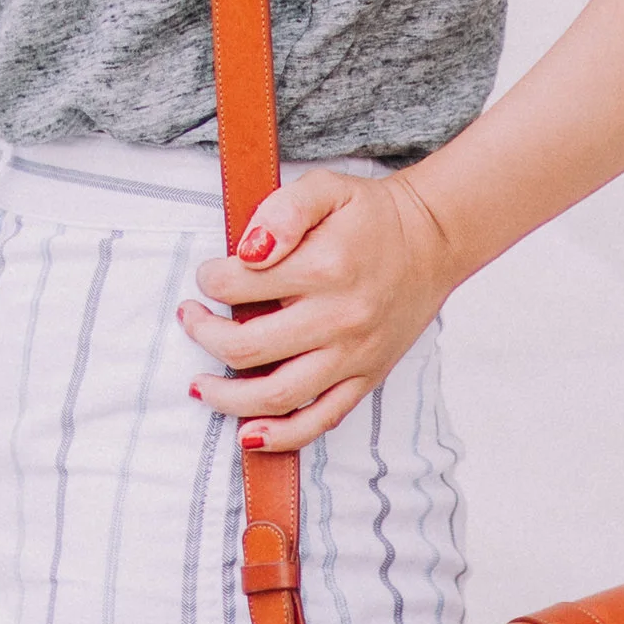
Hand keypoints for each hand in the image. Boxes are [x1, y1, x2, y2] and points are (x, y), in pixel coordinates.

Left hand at [180, 169, 460, 452]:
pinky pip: (321, 421)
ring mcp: (353, 356)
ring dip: (227, 397)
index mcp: (323, 268)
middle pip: (249, 348)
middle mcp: (338, 319)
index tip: (206, 275)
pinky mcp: (366, 378)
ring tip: (199, 385)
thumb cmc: (371, 215)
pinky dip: (281, 435)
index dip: (210, 279)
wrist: (432, 241)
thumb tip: (247, 250)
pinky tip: (249, 433)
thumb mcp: (326, 189)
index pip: (240, 284)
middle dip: (204, 335)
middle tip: (190, 319)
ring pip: (277, 396)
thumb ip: (282, 211)